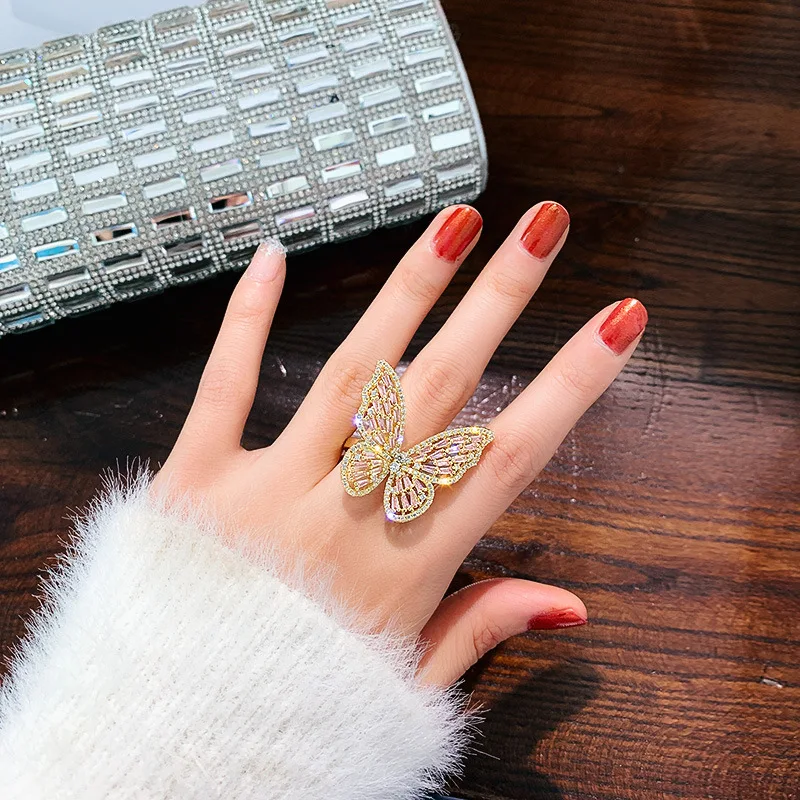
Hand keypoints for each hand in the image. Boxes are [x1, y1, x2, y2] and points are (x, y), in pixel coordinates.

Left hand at [152, 202, 646, 685]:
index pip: (510, 455)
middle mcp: (346, 515)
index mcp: (405, 568)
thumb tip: (568, 604)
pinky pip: (226, 384)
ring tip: (453, 223)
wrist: (176, 740)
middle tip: (541, 231)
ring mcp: (268, 490)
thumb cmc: (299, 710)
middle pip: (440, 388)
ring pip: (351, 371)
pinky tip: (279, 258)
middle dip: (500, 301)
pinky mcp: (196, 479)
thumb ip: (483, 631)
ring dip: (408, 291)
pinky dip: (248, 317)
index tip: (616, 323)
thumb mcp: (409, 686)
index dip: (571, 383)